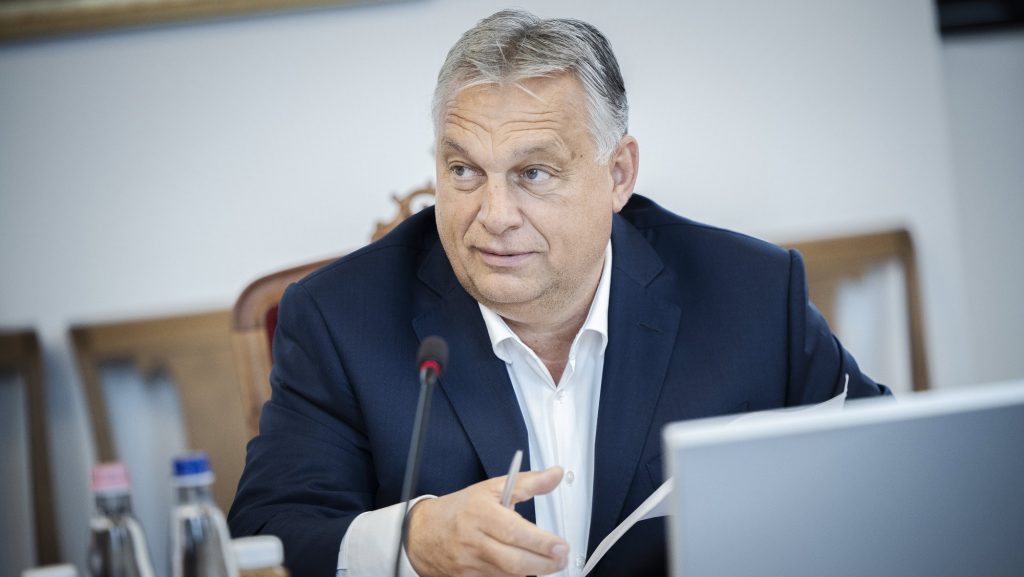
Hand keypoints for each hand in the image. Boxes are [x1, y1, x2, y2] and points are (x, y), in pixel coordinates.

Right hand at [406, 466, 567, 576]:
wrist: (423, 533)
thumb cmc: (461, 509)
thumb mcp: (492, 488)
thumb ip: (528, 482)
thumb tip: (555, 474)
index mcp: (481, 514)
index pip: (514, 531)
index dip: (540, 542)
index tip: (560, 545)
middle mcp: (474, 541)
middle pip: (514, 561)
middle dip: (543, 563)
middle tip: (562, 557)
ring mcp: (470, 564)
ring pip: (508, 575)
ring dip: (532, 570)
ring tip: (549, 562)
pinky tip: (525, 568)